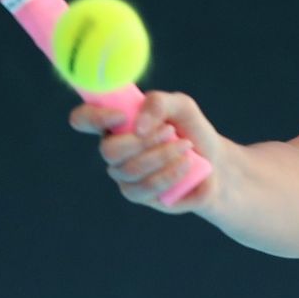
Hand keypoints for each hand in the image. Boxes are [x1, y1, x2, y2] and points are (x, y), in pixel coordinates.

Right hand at [69, 89, 223, 214]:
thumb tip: (137, 125)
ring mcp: (123, 174)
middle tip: (170, 131)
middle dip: (143, 141)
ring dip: (162, 156)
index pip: (84, 119)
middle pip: (109, 150)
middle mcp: (114, 149)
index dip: (93, 118)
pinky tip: (186, 165)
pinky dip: (170, 174)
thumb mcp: (182, 106)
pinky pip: (145, 188)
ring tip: (186, 147)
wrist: (214, 161)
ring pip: (129, 170)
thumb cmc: (191, 129)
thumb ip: (159, 103)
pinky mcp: (138, 194)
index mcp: (116, 122)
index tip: (121, 116)